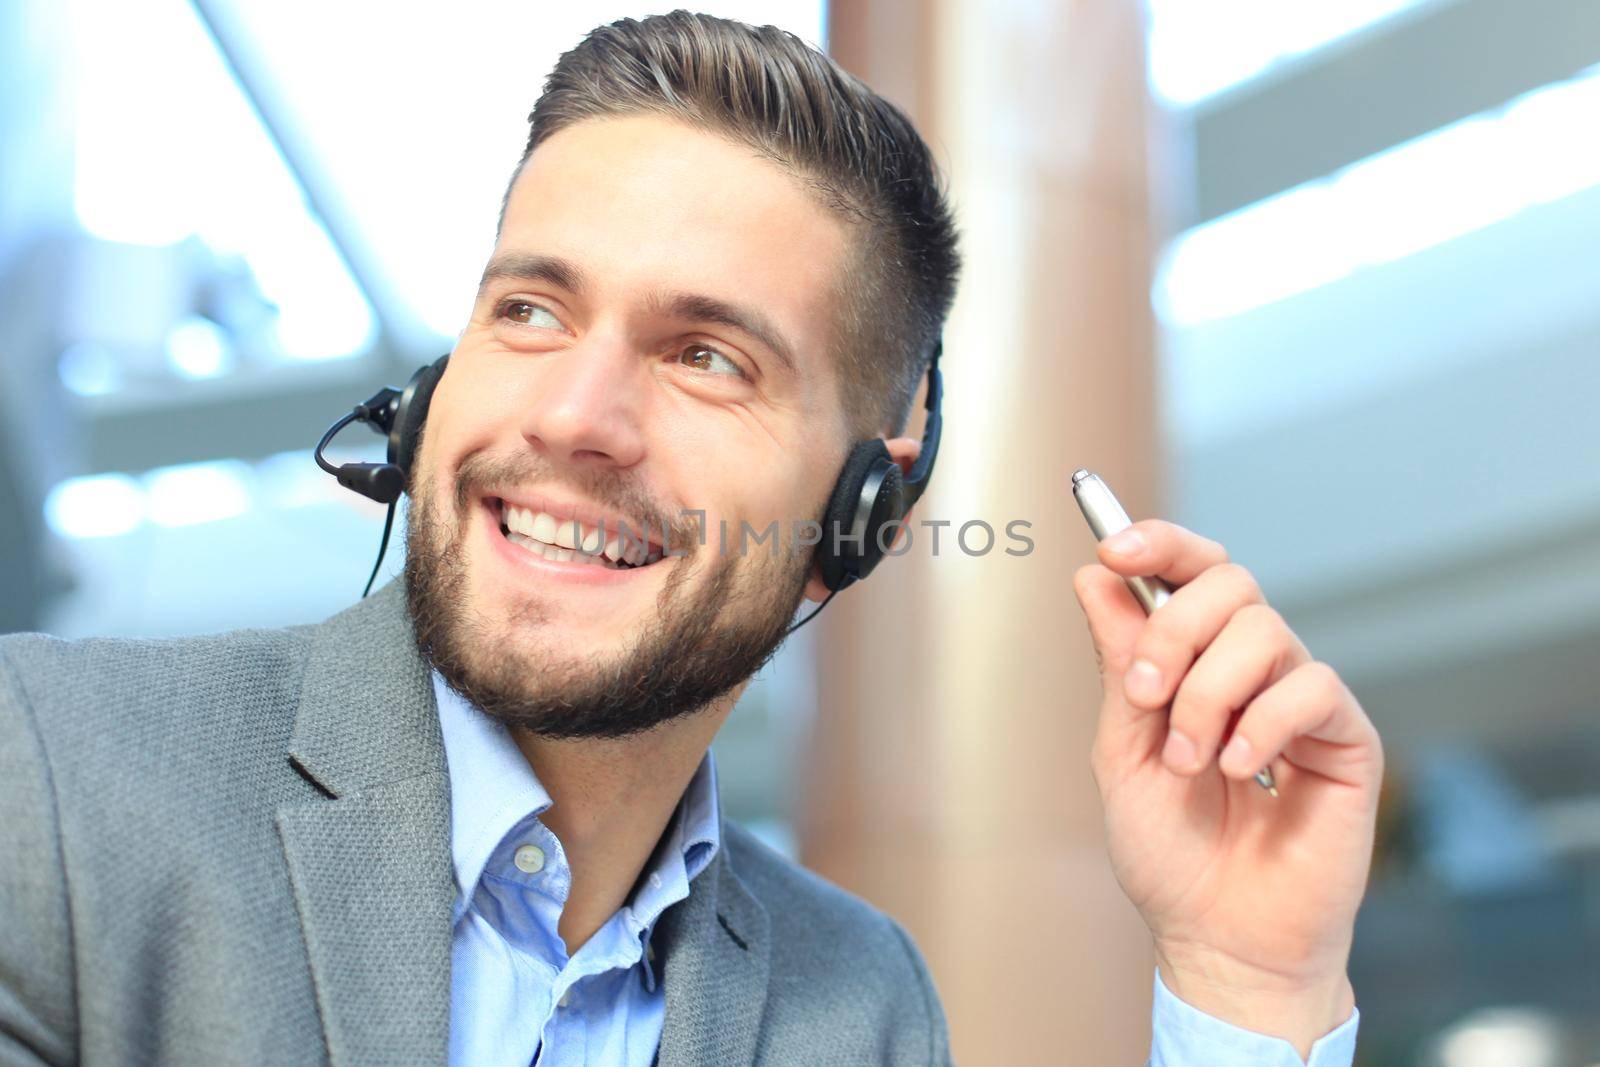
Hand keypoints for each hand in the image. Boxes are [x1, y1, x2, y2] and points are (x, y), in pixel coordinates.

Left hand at [1072, 521, 1382, 1055]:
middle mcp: (1251, 669)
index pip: (1191, 571)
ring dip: (1208, 693)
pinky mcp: (1345, 738)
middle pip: (1229, 581)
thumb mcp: (1120, 750)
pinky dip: (1262, 723)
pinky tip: (1242, 771)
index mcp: (1195, 662)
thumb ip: (1119, 665)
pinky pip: (1311, 686)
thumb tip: (1096, 576)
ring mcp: (1300, 699)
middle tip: (1146, 696)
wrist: (1216, 936)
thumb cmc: (1169, 854)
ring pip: (1265, 628)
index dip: (1159, 543)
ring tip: (1190, 760)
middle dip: (1173, 630)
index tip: (1115, 548)